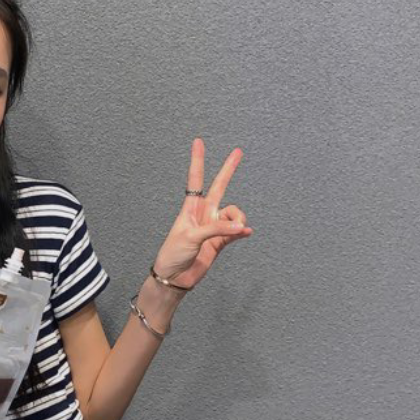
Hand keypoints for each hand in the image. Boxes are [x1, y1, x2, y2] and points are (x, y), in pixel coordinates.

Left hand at [152, 140, 252, 292]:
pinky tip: (246, 233)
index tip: (198, 142)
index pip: (196, 178)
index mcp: (190, 207)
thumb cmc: (173, 253)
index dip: (198, 160)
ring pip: (234, 213)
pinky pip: (237, 231)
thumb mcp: (192, 237)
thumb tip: (241, 227)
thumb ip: (217, 229)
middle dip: (229, 169)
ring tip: (237, 230)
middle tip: (238, 151)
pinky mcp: (221, 242)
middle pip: (219, 186)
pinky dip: (242, 231)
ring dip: (238, 219)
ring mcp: (213, 227)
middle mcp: (204, 213)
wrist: (175, 277)